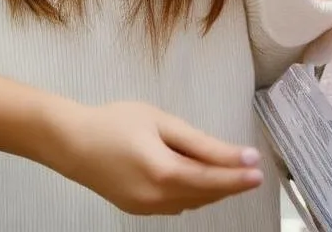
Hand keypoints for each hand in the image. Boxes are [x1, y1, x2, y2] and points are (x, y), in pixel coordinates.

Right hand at [52, 101, 262, 214]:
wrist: (72, 143)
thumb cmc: (114, 122)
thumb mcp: (159, 121)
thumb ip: (198, 142)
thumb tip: (235, 155)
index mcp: (164, 173)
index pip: (212, 179)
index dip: (238, 175)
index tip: (259, 169)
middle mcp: (158, 198)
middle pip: (206, 194)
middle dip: (230, 182)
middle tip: (250, 168)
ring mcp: (148, 209)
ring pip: (193, 203)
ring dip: (212, 188)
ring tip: (226, 169)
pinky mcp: (139, 210)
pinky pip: (176, 205)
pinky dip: (192, 192)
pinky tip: (194, 175)